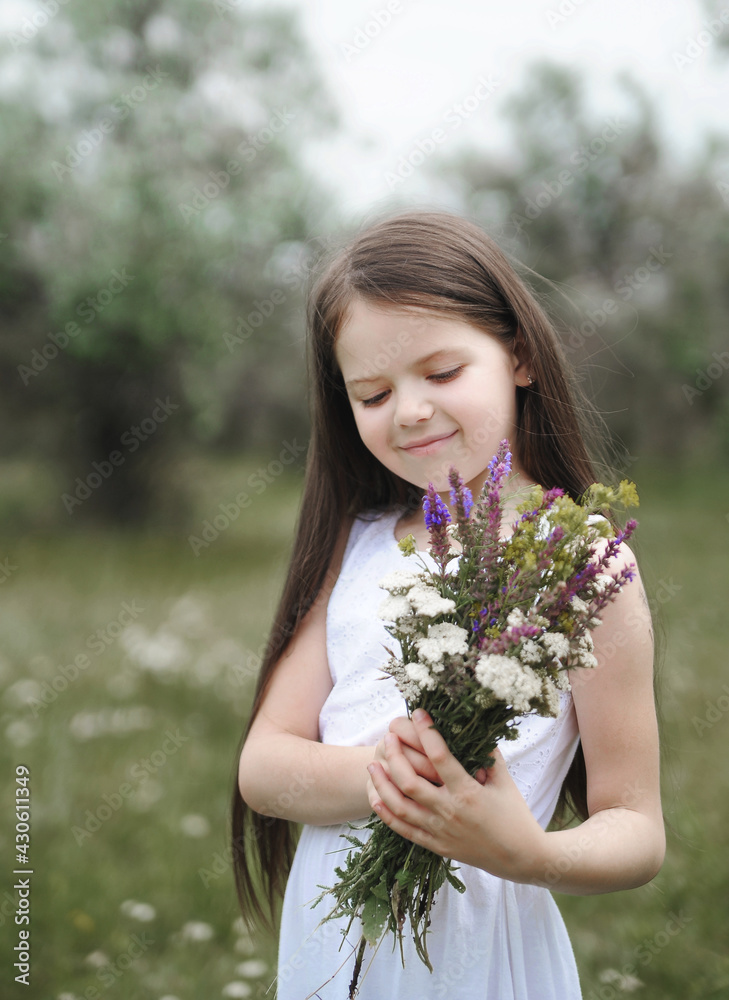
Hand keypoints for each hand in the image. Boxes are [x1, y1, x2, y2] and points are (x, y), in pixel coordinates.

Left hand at [366, 709, 547, 881]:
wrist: (521, 858)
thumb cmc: (515, 815)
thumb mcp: (505, 781)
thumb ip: (489, 755)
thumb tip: (476, 728)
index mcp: (468, 793)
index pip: (440, 757)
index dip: (427, 732)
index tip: (418, 713)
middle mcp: (450, 812)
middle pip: (410, 781)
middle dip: (395, 756)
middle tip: (388, 737)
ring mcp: (440, 832)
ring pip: (400, 806)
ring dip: (383, 784)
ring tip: (373, 765)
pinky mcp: (436, 846)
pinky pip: (404, 830)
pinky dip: (387, 814)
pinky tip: (376, 797)